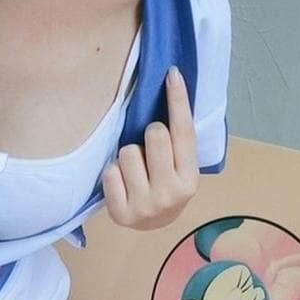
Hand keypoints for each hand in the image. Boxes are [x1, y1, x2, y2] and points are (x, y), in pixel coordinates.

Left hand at [101, 66, 198, 229]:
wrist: (152, 225)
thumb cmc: (165, 184)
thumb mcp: (180, 167)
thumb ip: (177, 141)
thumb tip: (171, 86)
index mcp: (190, 178)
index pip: (184, 131)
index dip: (177, 100)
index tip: (171, 74)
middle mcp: (171, 194)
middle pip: (154, 134)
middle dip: (149, 136)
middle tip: (150, 153)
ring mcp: (146, 206)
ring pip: (127, 151)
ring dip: (128, 156)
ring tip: (135, 171)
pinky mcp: (121, 214)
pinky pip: (109, 171)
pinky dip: (113, 173)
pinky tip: (122, 184)